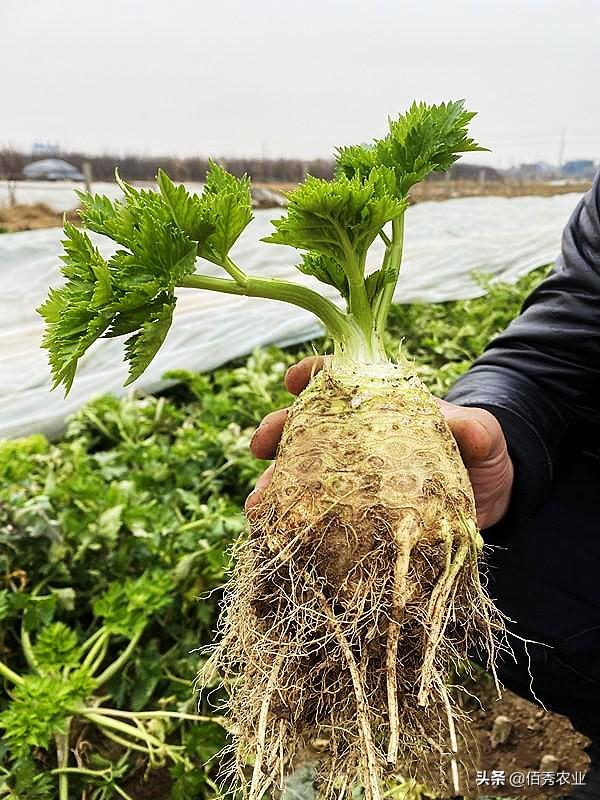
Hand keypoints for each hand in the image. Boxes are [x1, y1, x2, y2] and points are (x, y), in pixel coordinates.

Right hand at [246, 356, 513, 529]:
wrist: (493, 497)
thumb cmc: (485, 453)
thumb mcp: (485, 436)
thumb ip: (474, 427)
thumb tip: (459, 424)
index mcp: (384, 408)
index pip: (343, 381)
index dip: (315, 375)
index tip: (293, 379)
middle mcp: (361, 438)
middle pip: (309, 426)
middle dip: (279, 430)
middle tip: (261, 445)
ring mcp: (356, 475)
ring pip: (305, 472)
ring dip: (277, 484)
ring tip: (259, 504)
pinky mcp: (359, 511)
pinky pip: (320, 513)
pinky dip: (296, 521)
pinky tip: (277, 532)